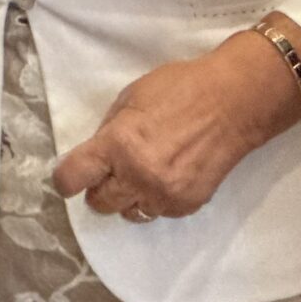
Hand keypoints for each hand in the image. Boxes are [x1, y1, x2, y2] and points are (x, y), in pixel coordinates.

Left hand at [52, 38, 299, 222]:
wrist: (233, 102)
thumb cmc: (181, 88)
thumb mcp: (132, 97)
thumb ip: (109, 130)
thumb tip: (95, 155)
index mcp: (118, 144)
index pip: (72, 178)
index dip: (66, 178)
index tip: (71, 176)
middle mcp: (138, 175)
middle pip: (98, 203)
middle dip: (100, 188)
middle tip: (111, 171)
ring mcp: (164, 194)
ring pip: (128, 213)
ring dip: (129, 196)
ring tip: (145, 172)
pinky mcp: (186, 205)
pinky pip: (158, 212)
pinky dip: (157, 198)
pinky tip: (169, 174)